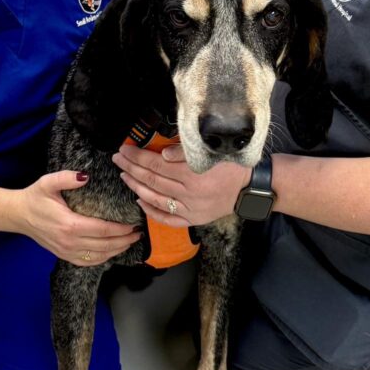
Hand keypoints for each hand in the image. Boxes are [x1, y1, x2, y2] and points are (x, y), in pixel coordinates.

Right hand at [19, 170, 140, 266]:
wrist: (18, 215)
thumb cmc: (35, 198)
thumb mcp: (47, 182)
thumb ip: (66, 177)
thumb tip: (85, 177)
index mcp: (69, 224)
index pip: (103, 230)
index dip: (121, 229)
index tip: (133, 224)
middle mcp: (70, 242)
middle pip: (104, 246)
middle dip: (124, 241)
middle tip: (138, 233)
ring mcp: (66, 251)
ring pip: (98, 257)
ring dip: (117, 251)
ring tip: (130, 242)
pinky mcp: (64, 256)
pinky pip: (88, 262)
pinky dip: (103, 259)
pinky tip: (112, 252)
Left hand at [111, 144, 249, 227]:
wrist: (251, 187)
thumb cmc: (232, 164)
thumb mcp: (213, 151)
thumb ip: (186, 152)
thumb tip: (161, 153)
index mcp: (193, 173)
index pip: (156, 164)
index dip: (138, 156)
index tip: (125, 149)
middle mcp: (189, 193)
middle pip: (152, 180)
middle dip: (131, 168)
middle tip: (118, 159)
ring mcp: (191, 208)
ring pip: (156, 198)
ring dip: (136, 187)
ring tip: (124, 176)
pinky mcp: (194, 219)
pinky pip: (167, 218)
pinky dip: (151, 211)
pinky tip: (139, 201)